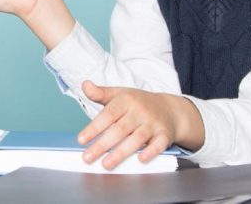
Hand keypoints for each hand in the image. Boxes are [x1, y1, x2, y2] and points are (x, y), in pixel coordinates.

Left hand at [77, 81, 203, 169]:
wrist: (169, 109)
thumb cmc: (138, 103)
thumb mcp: (119, 94)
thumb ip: (100, 93)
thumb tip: (85, 85)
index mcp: (126, 100)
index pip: (108, 115)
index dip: (94, 128)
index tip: (81, 140)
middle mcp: (140, 111)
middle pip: (120, 129)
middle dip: (103, 145)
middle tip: (88, 158)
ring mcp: (153, 123)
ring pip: (137, 138)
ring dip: (121, 152)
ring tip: (106, 164)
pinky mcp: (164, 134)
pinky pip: (158, 144)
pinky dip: (151, 151)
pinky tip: (141, 159)